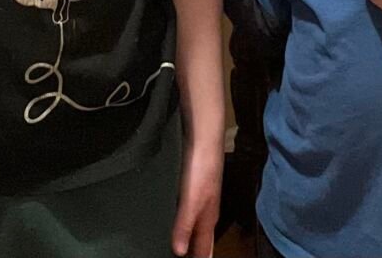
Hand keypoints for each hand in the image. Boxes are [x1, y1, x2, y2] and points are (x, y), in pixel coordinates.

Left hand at [172, 137, 221, 255]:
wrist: (204, 136)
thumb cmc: (202, 168)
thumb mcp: (191, 200)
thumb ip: (185, 226)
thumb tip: (179, 252)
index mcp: (208, 218)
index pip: (205, 249)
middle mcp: (207, 210)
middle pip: (202, 238)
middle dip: (195, 252)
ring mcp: (201, 197)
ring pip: (196, 225)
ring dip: (189, 236)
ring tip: (178, 245)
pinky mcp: (193, 184)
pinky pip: (188, 210)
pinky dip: (183, 219)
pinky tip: (173, 215)